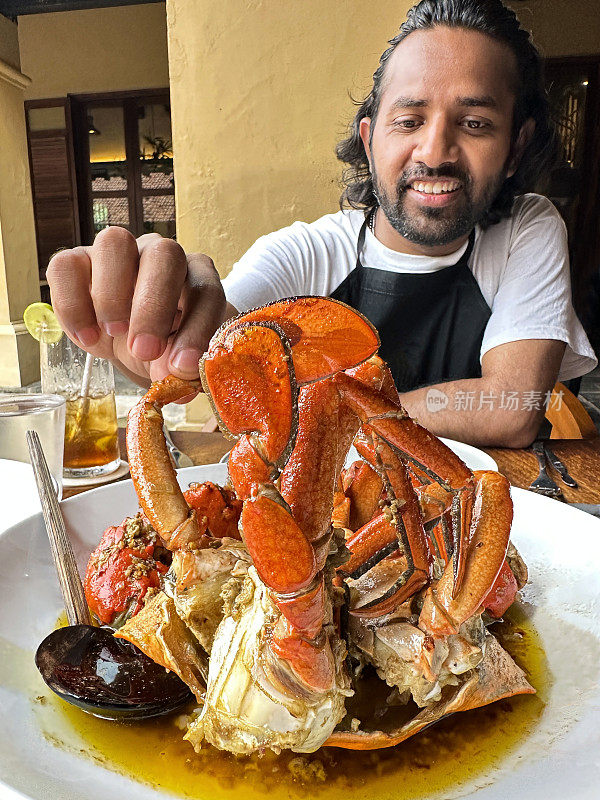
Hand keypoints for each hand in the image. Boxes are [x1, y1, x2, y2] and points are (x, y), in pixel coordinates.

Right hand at [47, 227, 234, 384]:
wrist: (131, 341)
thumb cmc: (164, 345)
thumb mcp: (176, 360)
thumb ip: (179, 367)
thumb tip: (173, 380)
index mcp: (197, 275)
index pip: (205, 291)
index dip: (197, 329)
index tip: (182, 367)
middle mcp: (161, 254)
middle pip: (164, 254)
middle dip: (154, 306)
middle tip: (144, 350)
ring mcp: (119, 253)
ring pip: (114, 242)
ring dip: (112, 294)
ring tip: (113, 333)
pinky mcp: (78, 261)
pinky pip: (67, 266)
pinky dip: (73, 304)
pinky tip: (87, 337)